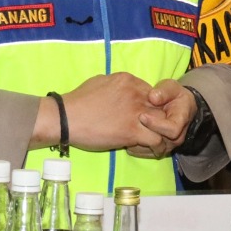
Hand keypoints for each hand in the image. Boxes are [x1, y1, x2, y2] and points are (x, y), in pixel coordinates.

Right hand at [30, 72, 162, 152]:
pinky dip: (154, 147)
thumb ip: (117, 86)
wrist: (66, 118)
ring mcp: (136, 112)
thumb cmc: (78, 101)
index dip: (152, 107)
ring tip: (153, 143)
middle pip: (162, 107)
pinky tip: (144, 150)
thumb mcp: (100, 82)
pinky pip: (156, 140)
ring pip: (164, 124)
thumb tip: (122, 91)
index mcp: (129, 80)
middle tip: (154, 132)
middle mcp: (136, 93)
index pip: (154, 93)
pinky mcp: (132, 131)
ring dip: (162, 135)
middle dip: (161, 120)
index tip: (146, 118)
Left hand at [125, 79, 198, 159]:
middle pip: (160, 143)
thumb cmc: (173, 95)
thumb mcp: (171, 88)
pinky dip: (135, 148)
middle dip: (143, 135)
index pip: (172, 129)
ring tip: (123, 133)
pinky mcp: (158, 148)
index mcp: (181, 121)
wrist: (178, 108)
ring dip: (137, 144)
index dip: (156, 124)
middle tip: (127, 126)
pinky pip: (146, 153)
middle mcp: (176, 137)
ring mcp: (167, 145)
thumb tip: (153, 97)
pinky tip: (124, 139)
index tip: (142, 115)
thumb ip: (164, 92)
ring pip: (152, 150)